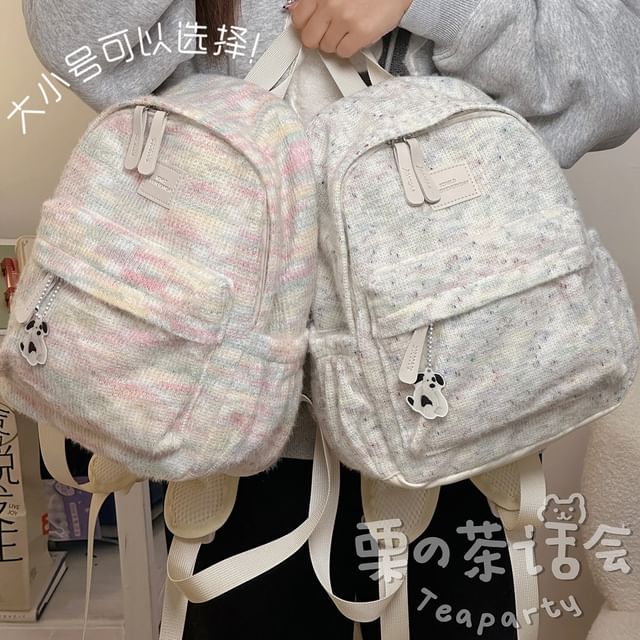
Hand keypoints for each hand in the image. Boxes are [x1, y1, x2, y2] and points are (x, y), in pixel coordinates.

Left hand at [287, 0, 412, 58]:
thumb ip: (315, 0)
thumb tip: (295, 10)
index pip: (298, 19)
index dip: (306, 26)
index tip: (313, 26)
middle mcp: (330, 4)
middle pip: (310, 38)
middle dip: (318, 38)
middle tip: (329, 33)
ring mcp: (345, 19)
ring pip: (327, 47)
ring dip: (335, 43)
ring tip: (346, 30)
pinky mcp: (360, 33)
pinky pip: (343, 52)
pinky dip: (348, 48)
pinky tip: (355, 36)